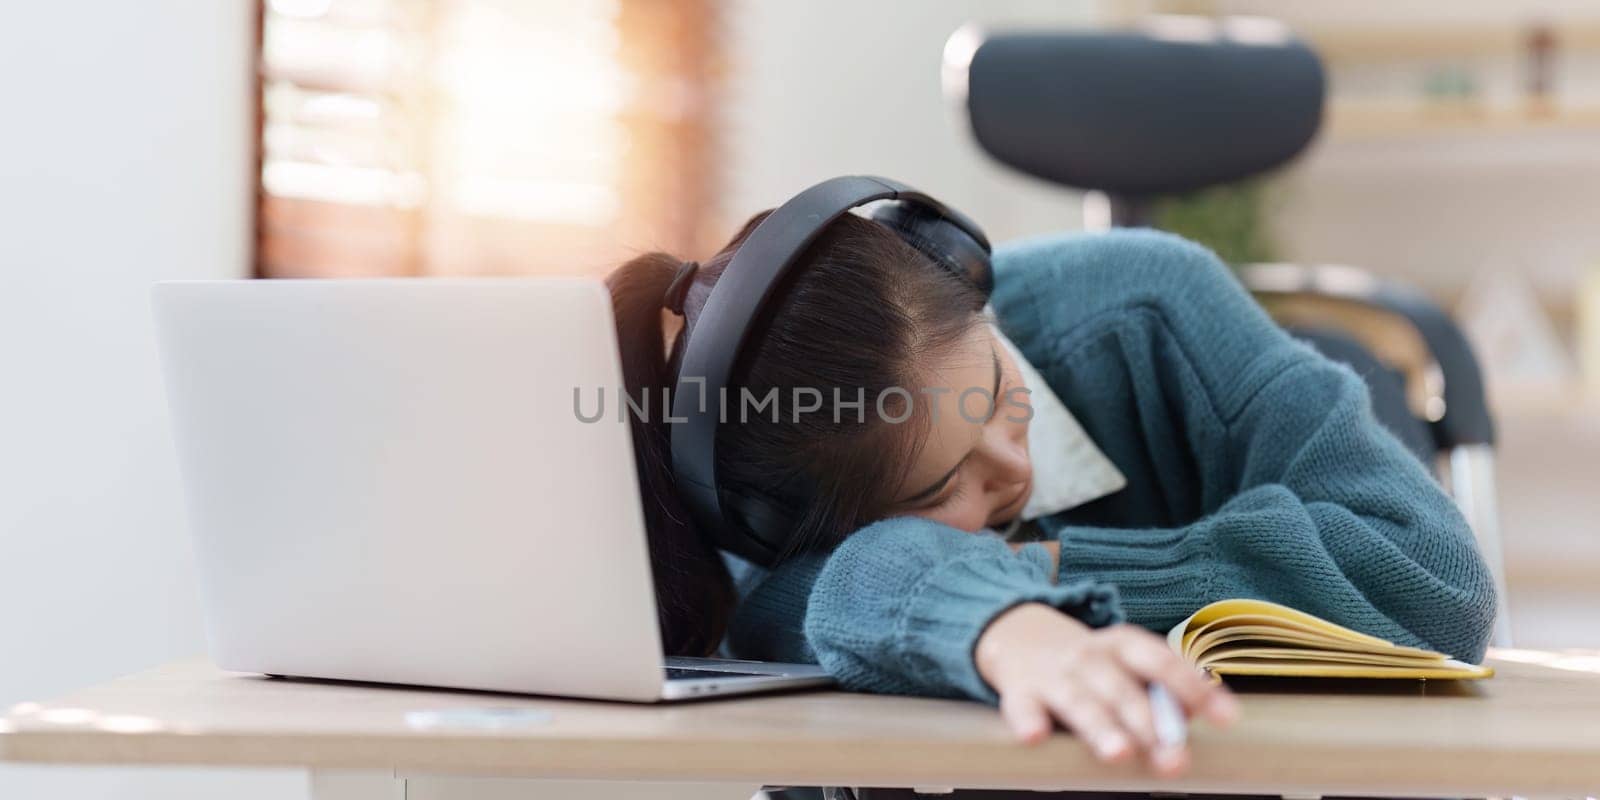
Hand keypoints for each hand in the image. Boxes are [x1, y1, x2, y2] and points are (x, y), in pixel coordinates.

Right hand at [974, 602, 1239, 775]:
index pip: (1163, 663)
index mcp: (1123, 646)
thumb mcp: (1127, 666)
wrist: (1017, 636)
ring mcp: (1054, 675)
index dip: (1194, 688)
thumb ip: (1163, 692)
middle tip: (1174, 759)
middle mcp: (1091, 657)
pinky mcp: (1019, 692)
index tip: (1226, 718)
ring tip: (1118, 753)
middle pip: (1124, 690)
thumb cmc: (1091, 666)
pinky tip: (1035, 737)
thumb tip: (1200, 717)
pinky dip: (1027, 721)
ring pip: (1079, 703)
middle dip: (1150, 725)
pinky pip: (1021, 707)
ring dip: (1100, 727)